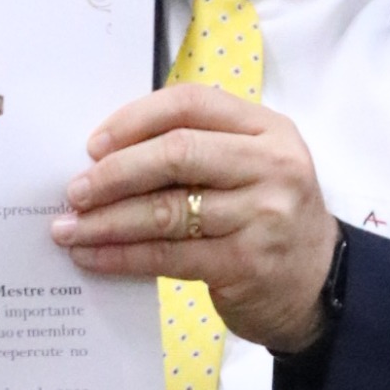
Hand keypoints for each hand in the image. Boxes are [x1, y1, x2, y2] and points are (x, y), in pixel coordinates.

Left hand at [53, 82, 338, 351]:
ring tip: (69, 228)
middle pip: (177, 153)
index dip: (135, 119)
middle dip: (115, 172)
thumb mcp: (253, 167)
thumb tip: (107, 156)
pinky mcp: (246, 263)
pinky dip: (122, 256)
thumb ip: (200, 150)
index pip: (191, 104)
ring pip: (166, 210)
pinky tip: (92, 256)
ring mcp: (262, 215)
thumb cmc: (270, 218)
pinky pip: (168, 255)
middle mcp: (271, 166)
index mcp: (268, 130)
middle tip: (75, 190)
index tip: (94, 144)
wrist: (320, 286)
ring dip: (107, 220)